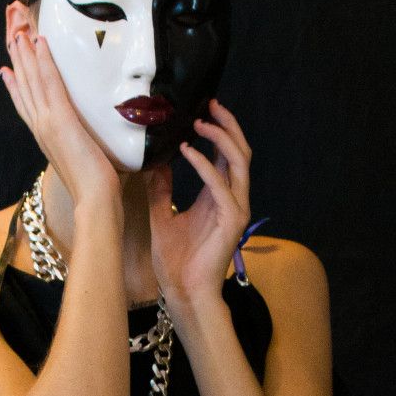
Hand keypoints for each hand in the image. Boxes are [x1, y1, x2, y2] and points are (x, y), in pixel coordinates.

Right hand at [0, 30, 120, 211]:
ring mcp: (48, 122)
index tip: (7, 72)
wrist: (94, 201)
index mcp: (44, 139)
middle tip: (12, 39)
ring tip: (20, 33)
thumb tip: (89, 147)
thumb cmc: (94, 190)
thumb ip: (79, 151)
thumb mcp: (81, 164)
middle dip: (18, 63)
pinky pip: (50, 83)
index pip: (25, 108)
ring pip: (33, 81)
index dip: (15, 88)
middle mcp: (41, 128)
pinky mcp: (61, 119)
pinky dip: (44, 61)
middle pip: (24, 89)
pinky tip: (41, 43)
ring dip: (26, 55)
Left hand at [143, 99, 251, 310]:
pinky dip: (205, 165)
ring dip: (221, 138)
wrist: (183, 292)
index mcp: (218, 196)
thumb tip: (155, 162)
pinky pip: (221, 185)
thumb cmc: (175, 261)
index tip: (201, 108)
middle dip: (227, 124)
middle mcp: (232, 198)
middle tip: (209, 103)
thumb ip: (161, 188)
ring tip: (200, 121)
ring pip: (239, 162)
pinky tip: (187, 150)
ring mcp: (235, 209)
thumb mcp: (162, 214)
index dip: (219, 130)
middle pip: (240, 151)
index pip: (227, 155)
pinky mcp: (232, 220)